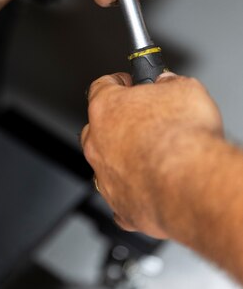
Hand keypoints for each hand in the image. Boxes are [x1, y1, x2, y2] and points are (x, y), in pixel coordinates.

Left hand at [81, 72, 223, 237]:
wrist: (191, 183)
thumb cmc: (183, 136)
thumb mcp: (185, 88)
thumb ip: (169, 83)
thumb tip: (168, 83)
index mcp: (106, 107)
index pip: (101, 86)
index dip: (118, 83)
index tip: (128, 83)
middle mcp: (97, 142)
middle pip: (98, 127)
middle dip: (118, 123)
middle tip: (144, 121)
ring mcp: (106, 176)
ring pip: (107, 164)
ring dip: (124, 159)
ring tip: (152, 156)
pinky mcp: (121, 205)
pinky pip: (121, 198)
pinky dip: (134, 193)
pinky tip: (151, 188)